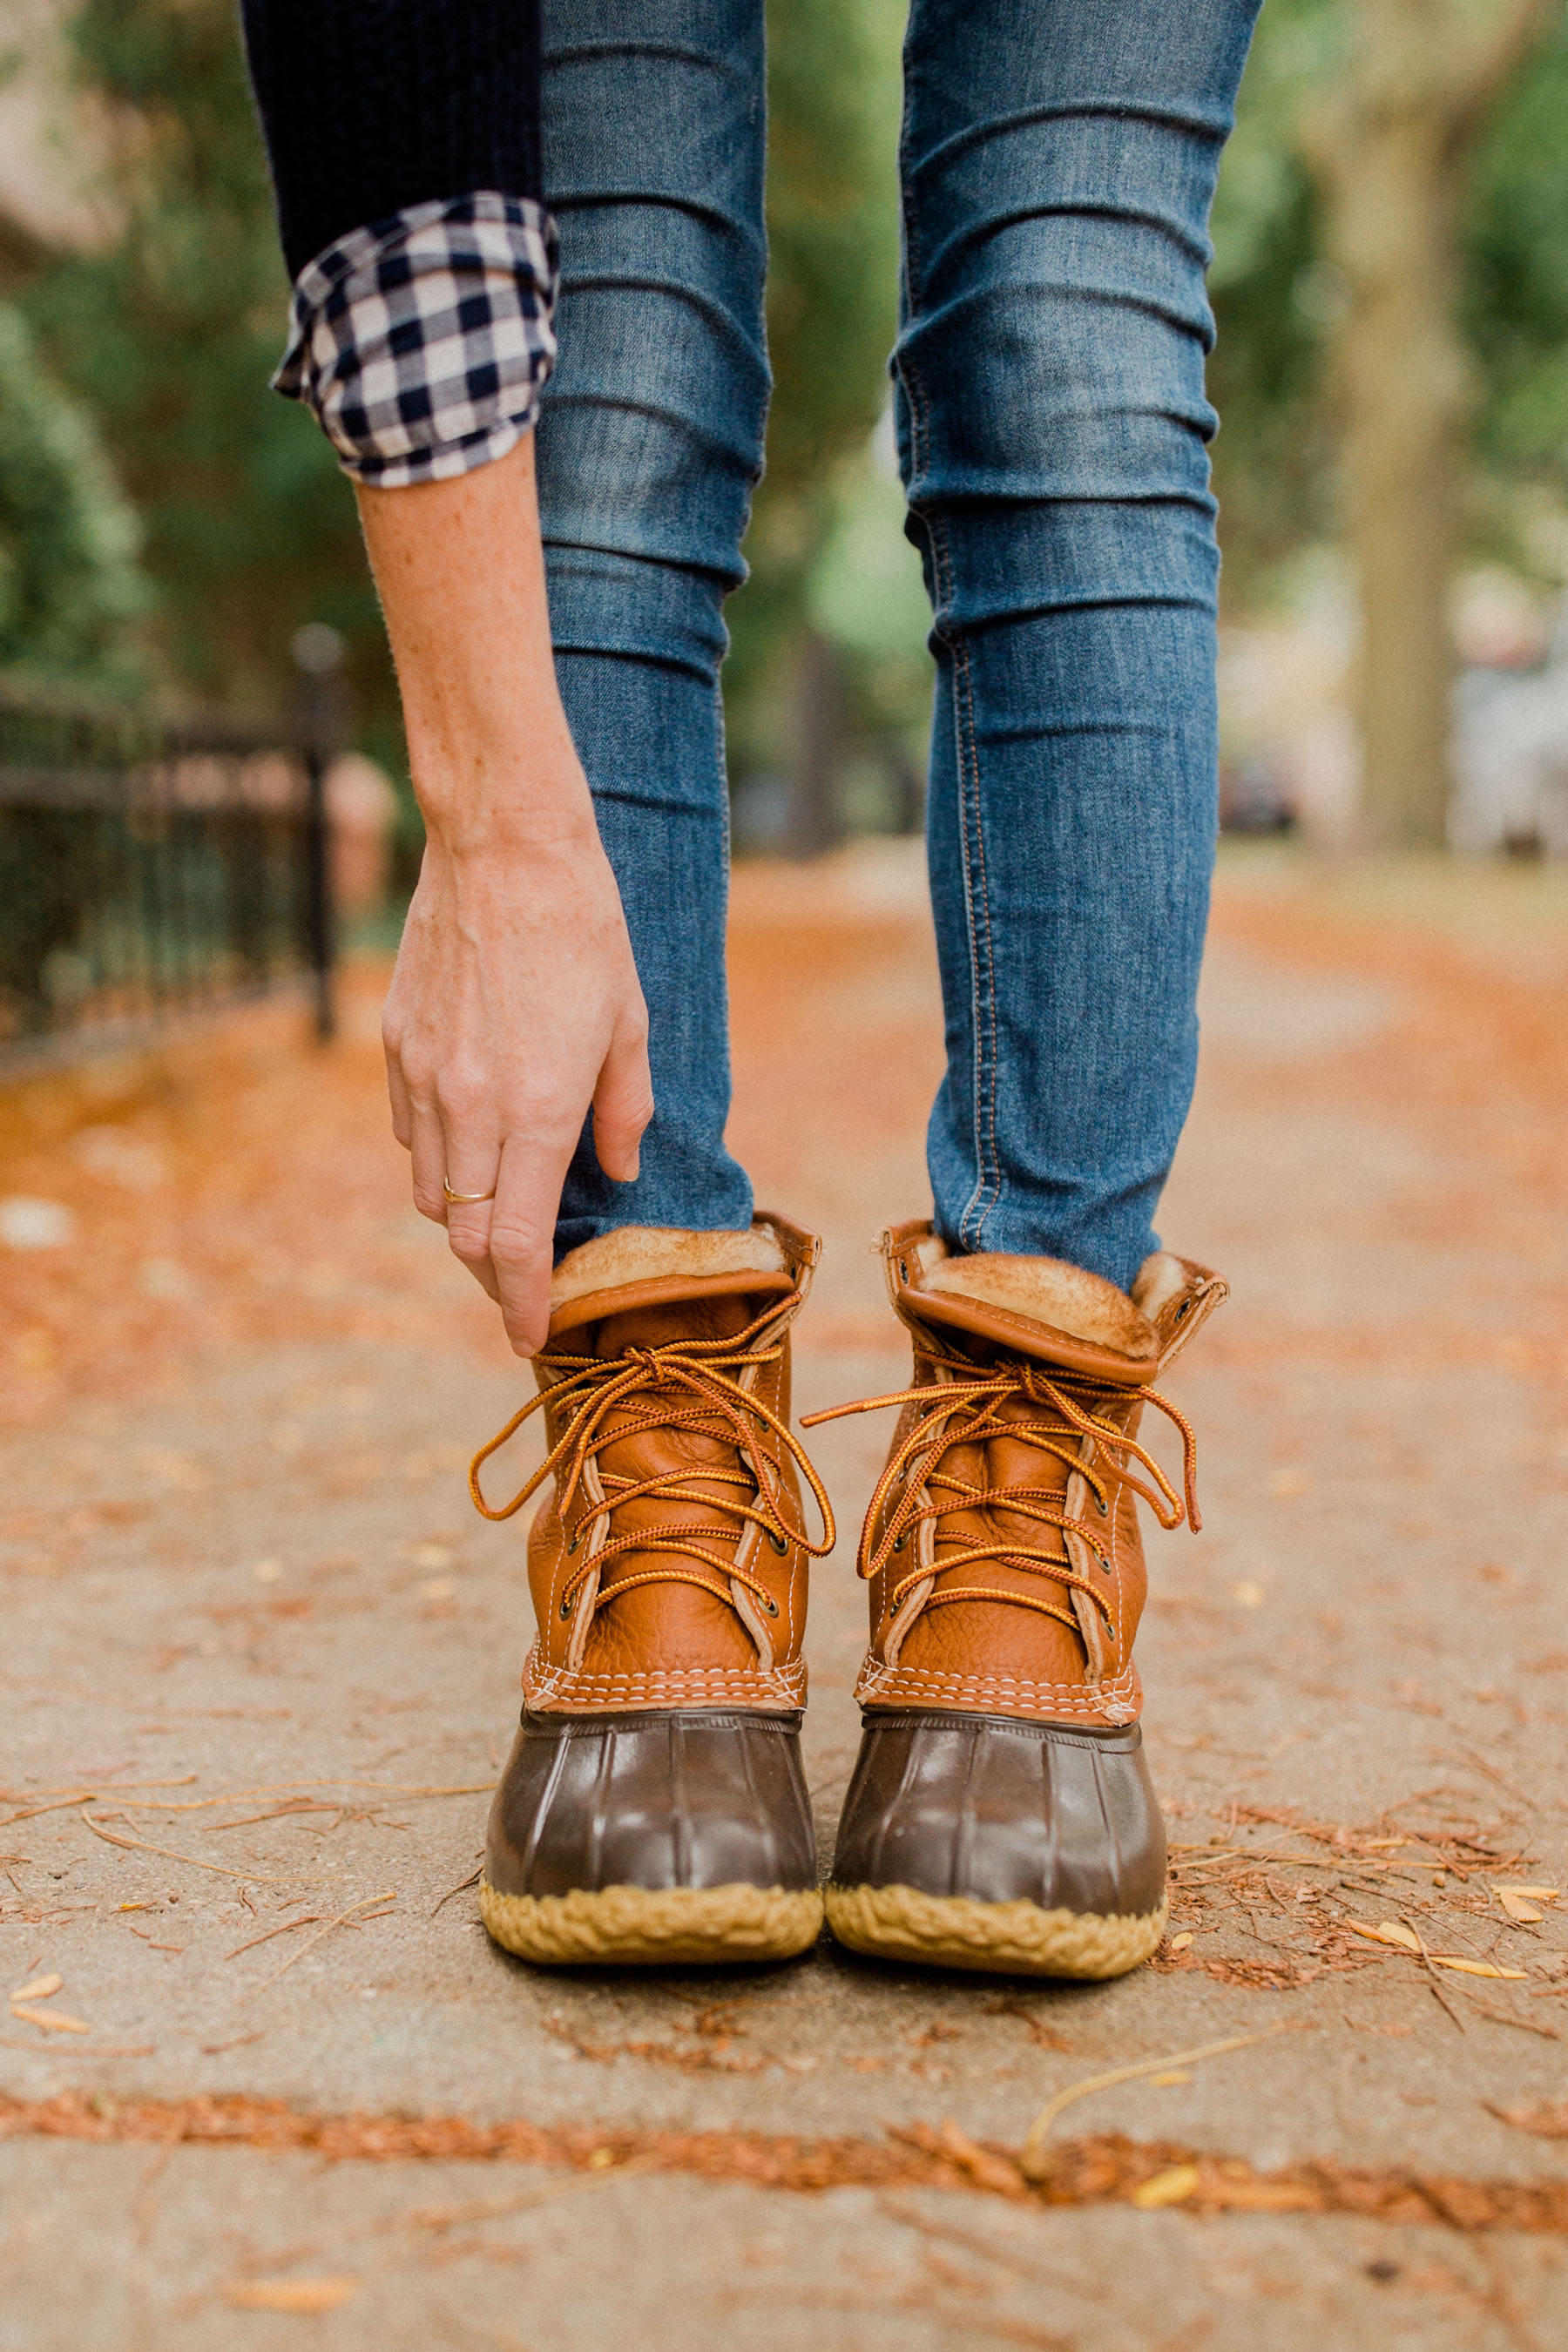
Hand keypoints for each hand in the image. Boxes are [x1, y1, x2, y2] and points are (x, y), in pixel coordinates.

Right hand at [382, 826, 651, 1354]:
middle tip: (525, 1289)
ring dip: (465, 1221)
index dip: (524, 1305)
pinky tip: (473, 1141)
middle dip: (496, 1278)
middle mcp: (468, 1105)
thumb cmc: (584, 931)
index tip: (533, 1339)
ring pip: (430, 1192)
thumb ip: (624, 1115)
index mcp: (533, 1111)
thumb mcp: (629, 1028)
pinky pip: (411, 1133)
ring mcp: (423, 1076)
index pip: (516, 1247)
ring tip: (504, 1217)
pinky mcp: (395, 1045)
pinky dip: (439, 1159)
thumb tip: (615, 1177)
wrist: (504, 847)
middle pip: (465, 1235)